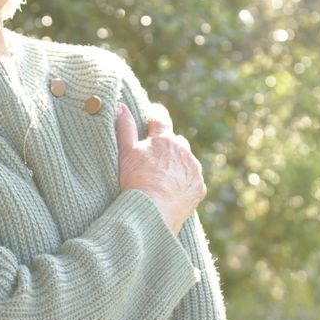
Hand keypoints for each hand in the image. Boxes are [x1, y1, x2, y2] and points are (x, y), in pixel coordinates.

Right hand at [115, 102, 205, 234]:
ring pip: (186, 159)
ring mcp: (193, 169)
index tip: (150, 114)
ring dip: (177, 163)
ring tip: (162, 177)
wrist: (152, 214)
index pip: (160, 116)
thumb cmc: (135, 181)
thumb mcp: (126, 152)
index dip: (154, 113)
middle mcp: (183, 150)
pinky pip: (192, 179)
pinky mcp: (199, 187)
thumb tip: (120, 105)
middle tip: (153, 156)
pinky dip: (184, 181)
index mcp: (164, 138)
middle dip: (166, 144)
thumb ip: (125, 127)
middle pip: (176, 140)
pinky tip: (172, 191)